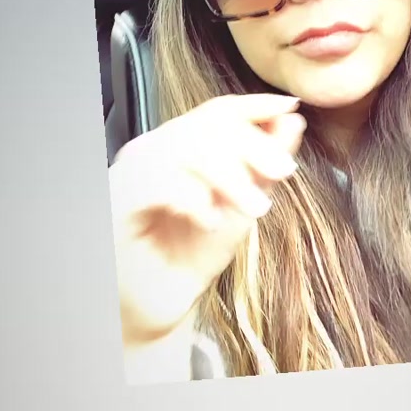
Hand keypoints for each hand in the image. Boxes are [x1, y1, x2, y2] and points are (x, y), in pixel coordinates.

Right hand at [109, 93, 304, 350]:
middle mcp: (153, 150)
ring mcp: (132, 173)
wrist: (160, 305)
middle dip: (252, 145)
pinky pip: (155, 182)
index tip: (290, 106)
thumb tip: (293, 120)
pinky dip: (193, 197)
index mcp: (181, 144)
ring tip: (255, 207)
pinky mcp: (118, 202)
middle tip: (283, 170)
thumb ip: (264, 164)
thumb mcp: (242, 206)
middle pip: (204, 125)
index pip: (218, 111)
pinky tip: (212, 220)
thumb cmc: (193, 252)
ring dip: (229, 175)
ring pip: (183, 149)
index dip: (255, 105)